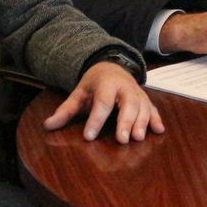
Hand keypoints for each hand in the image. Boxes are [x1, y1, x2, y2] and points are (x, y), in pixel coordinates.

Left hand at [43, 62, 165, 143]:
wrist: (111, 67)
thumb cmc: (94, 84)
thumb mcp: (78, 93)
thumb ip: (65, 110)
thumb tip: (47, 126)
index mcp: (106, 84)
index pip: (102, 102)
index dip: (96, 119)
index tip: (89, 136)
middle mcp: (125, 87)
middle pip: (128, 104)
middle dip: (125, 122)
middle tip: (122, 139)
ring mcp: (137, 93)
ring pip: (143, 107)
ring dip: (142, 123)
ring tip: (138, 138)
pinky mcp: (145, 99)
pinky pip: (153, 109)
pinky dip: (156, 119)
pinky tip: (158, 131)